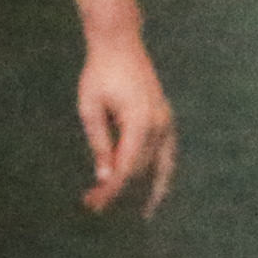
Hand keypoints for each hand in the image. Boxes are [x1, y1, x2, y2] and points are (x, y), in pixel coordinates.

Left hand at [78, 37, 176, 216]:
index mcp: (140, 122)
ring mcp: (166, 121)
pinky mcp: (165, 118)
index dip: (109, 191)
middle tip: (92, 205)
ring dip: (146, 188)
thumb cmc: (99, 72)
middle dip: (118, 190)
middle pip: (140, 170)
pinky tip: (156, 188)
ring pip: (160, 166)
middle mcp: (159, 124)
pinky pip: (168, 153)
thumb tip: (104, 177)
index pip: (125, 168)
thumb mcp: (90, 108)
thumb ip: (99, 143)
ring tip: (142, 214)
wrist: (119, 43)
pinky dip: (162, 172)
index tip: (93, 205)